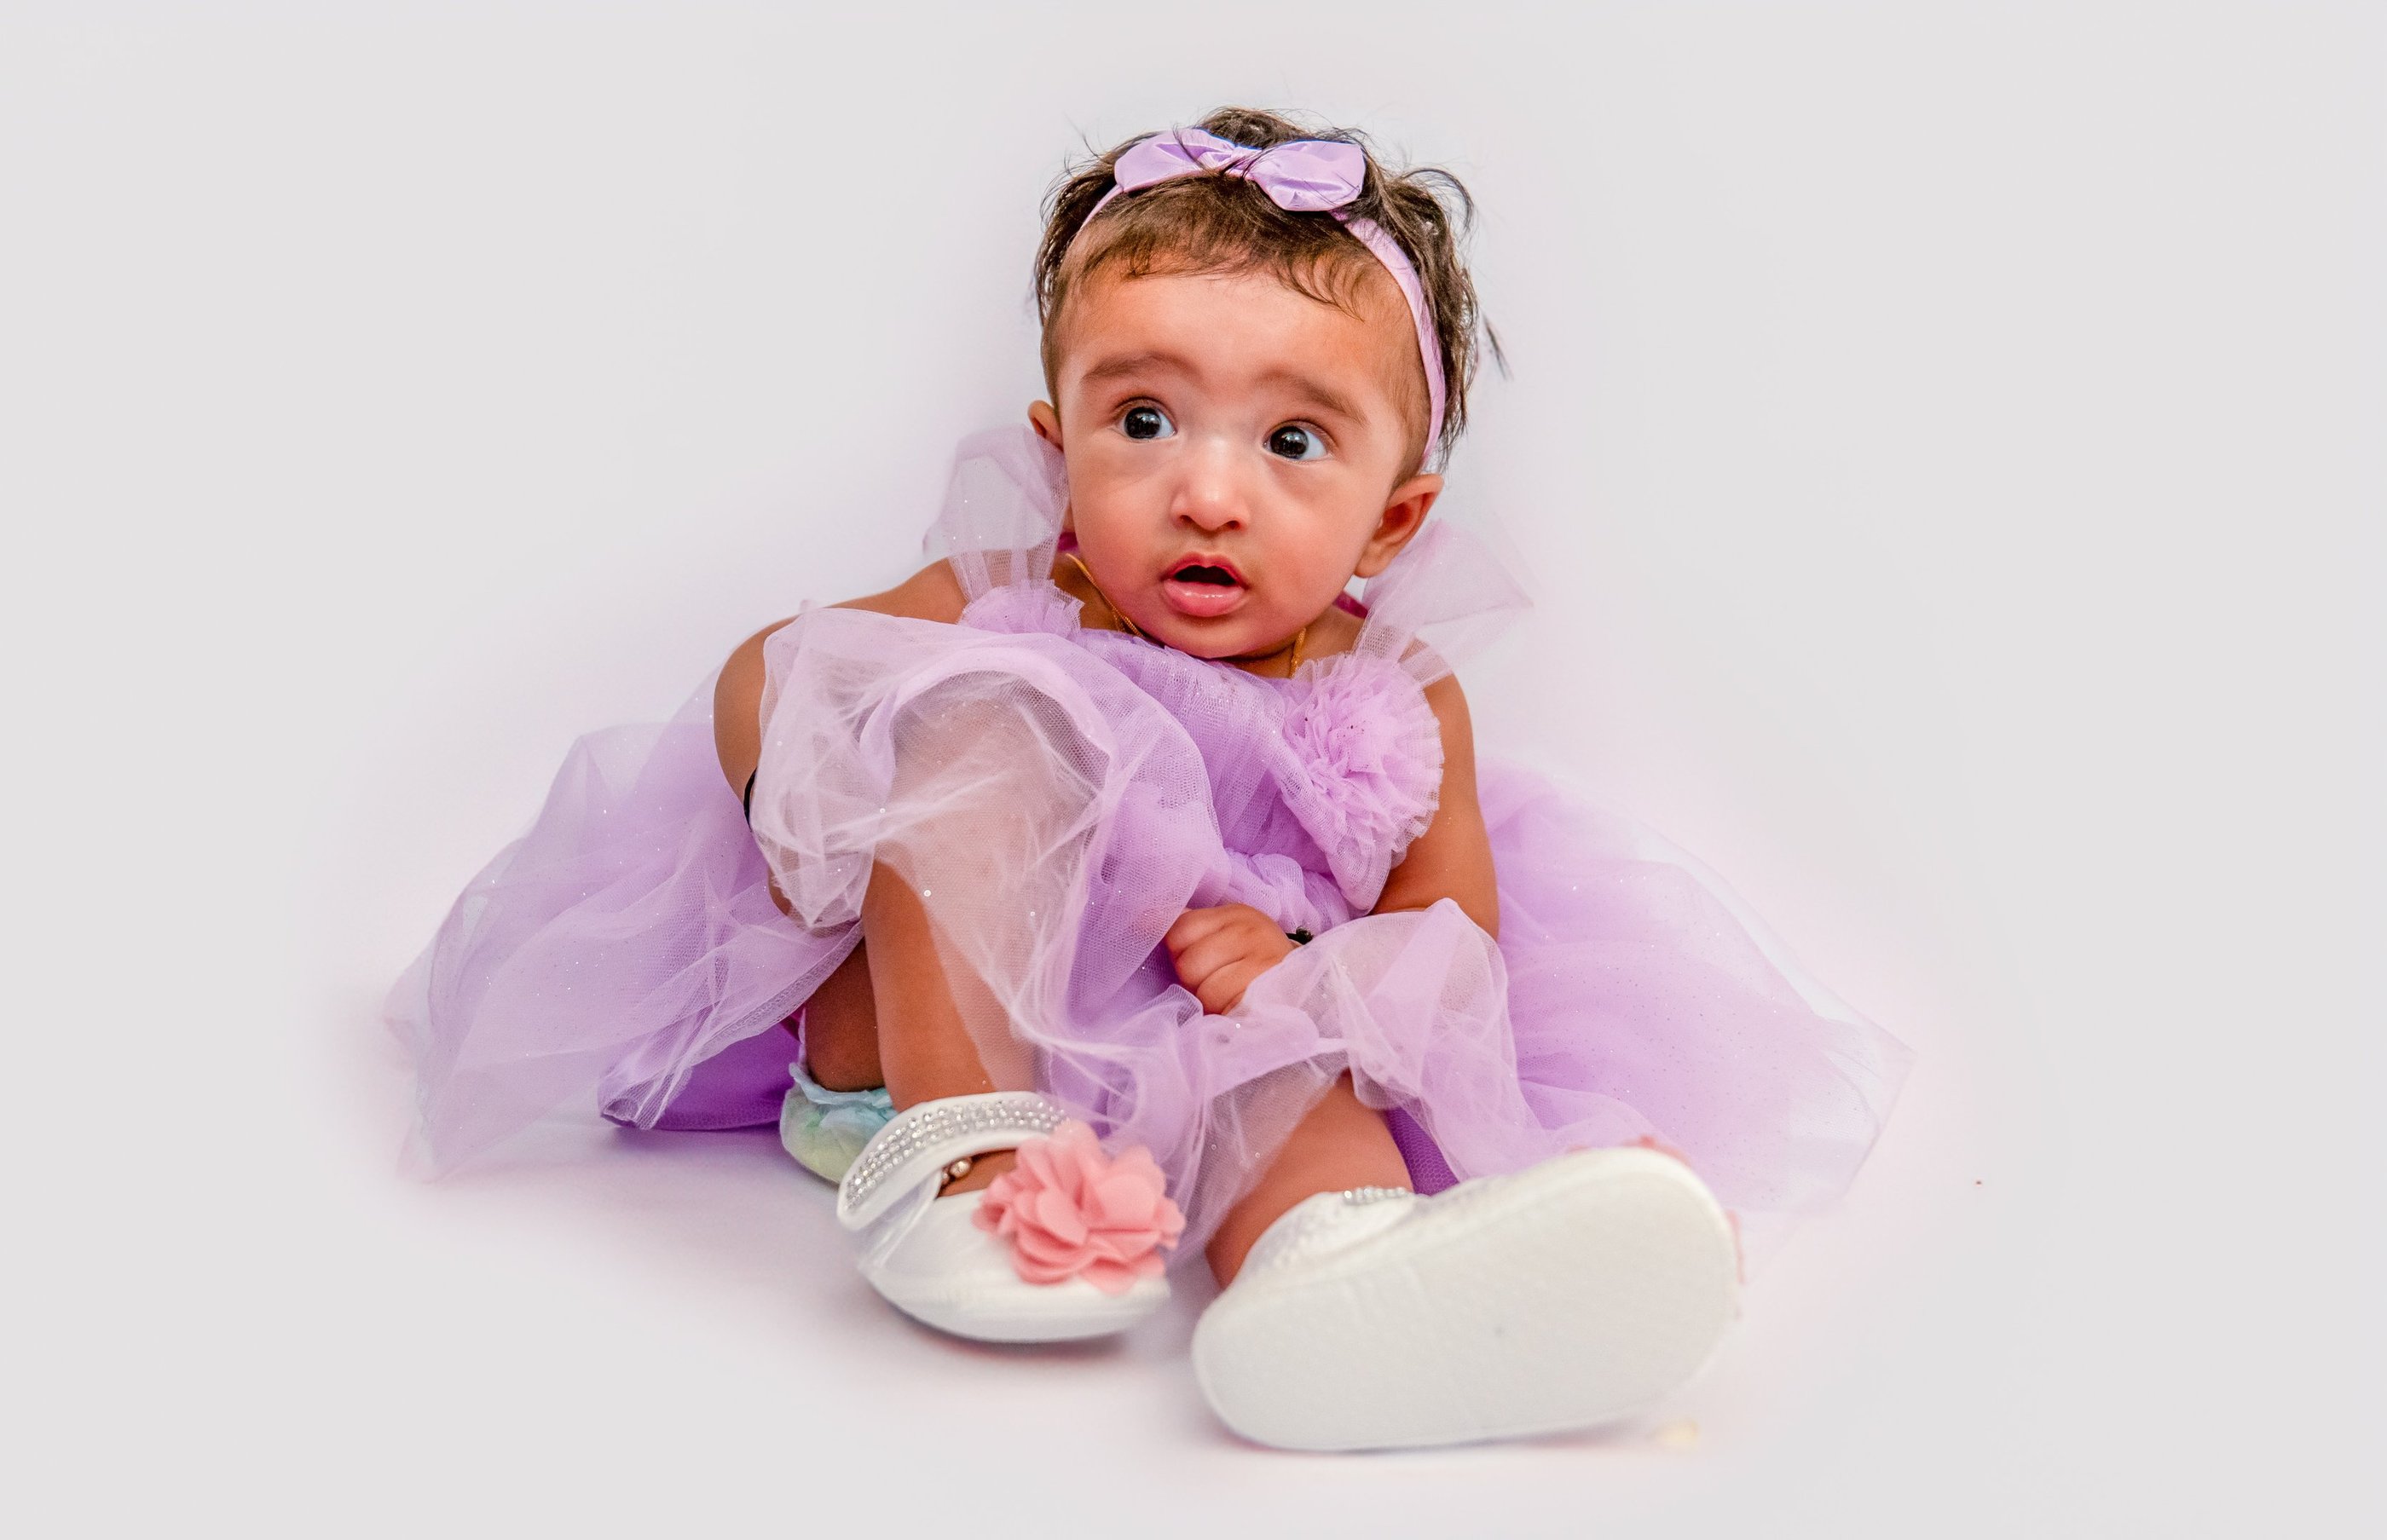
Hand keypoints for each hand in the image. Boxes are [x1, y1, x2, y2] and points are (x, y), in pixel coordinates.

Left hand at [1164, 904, 1297, 1014]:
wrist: (1308, 993)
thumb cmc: (1256, 967)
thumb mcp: (1225, 938)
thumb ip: (1188, 930)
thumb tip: (1140, 916)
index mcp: (1235, 914)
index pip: (1179, 930)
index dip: (1182, 956)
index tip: (1204, 965)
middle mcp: (1250, 930)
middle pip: (1188, 964)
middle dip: (1196, 983)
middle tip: (1219, 985)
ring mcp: (1262, 958)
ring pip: (1204, 990)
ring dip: (1212, 1003)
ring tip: (1230, 998)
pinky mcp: (1268, 990)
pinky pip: (1223, 1007)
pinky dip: (1225, 1014)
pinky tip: (1238, 1009)